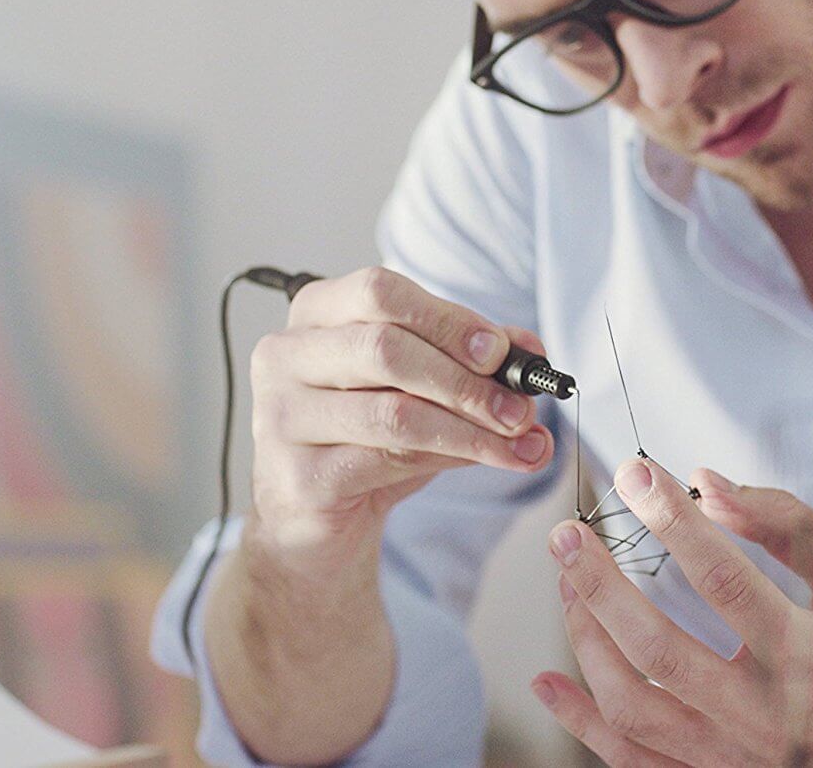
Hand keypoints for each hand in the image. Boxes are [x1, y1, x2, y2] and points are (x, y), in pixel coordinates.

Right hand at [246, 266, 552, 560]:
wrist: (313, 520)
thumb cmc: (366, 438)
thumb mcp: (421, 388)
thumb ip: (471, 361)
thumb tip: (531, 350)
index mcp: (315, 313)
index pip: (380, 293)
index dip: (448, 320)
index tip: (502, 351)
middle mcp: (285, 356)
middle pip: (385, 349)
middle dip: (466, 380)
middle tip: (520, 407)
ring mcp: (281, 416)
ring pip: (394, 412)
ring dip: (471, 428)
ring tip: (521, 441)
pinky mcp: (298, 475)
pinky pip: (387, 459)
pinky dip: (451, 457)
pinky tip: (489, 460)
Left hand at [532, 462, 812, 766]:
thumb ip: (784, 524)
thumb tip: (706, 483)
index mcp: (807, 658)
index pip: (721, 578)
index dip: (670, 521)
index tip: (635, 476)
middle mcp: (764, 716)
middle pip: (657, 649)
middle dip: (601, 585)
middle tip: (568, 536)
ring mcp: (736, 759)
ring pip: (634, 708)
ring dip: (588, 642)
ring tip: (569, 587)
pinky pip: (633, 760)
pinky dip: (583, 723)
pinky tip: (549, 683)